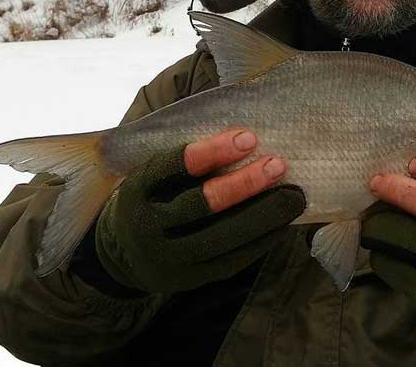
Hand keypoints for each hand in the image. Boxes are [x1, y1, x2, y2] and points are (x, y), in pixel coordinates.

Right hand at [95, 129, 305, 292]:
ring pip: (221, 237)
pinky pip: (231, 260)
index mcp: (139, 188)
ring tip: (293, 195)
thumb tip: (248, 136)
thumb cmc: (154, 197)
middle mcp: (149, 224)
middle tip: (278, 165)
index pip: (175, 166)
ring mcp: (169, 256)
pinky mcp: (191, 278)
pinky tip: (283, 221)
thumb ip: (189, 160)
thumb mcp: (155, 175)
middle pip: (201, 204)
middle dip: (244, 184)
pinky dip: (261, 240)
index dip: (213, 151)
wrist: (122, 254)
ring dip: (262, 214)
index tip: (248, 137)